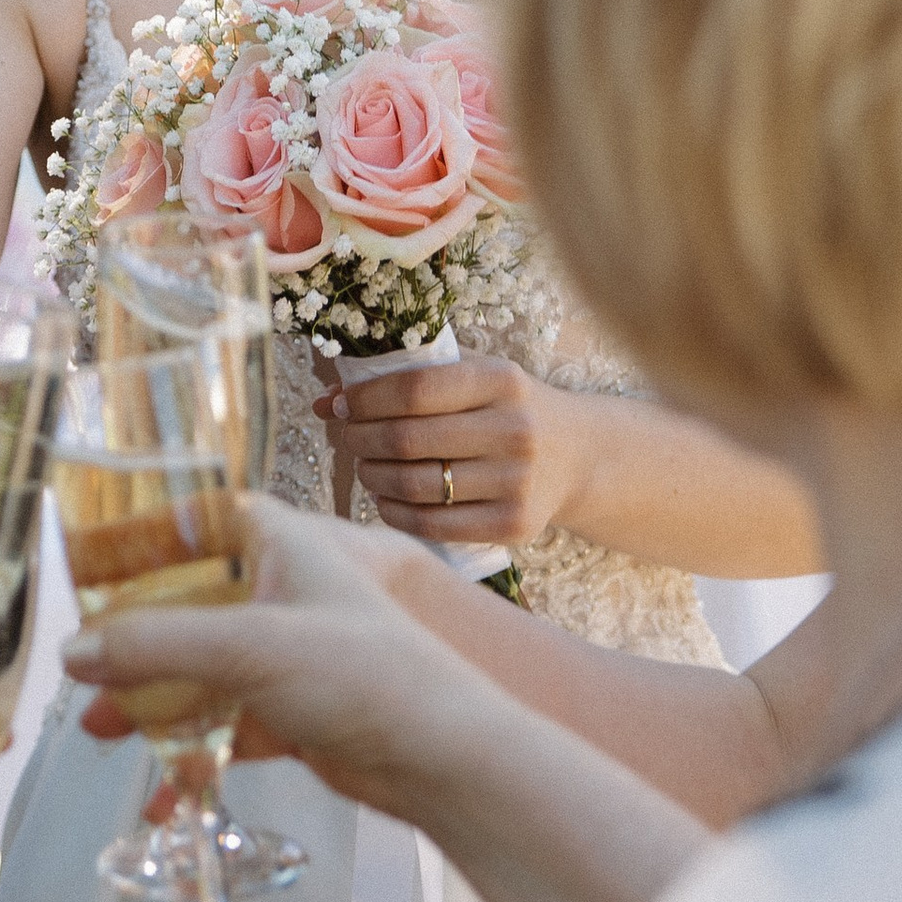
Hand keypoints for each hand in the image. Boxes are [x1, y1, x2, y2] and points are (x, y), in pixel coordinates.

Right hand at [68, 503, 470, 811]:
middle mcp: (281, 590)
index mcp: (281, 544)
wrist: (445, 762)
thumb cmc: (369, 675)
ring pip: (199, 666)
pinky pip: (224, 722)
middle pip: (187, 600)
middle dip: (130, 636)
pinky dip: (190, 748)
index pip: (198, 516)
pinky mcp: (293, 711)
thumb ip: (156, 646)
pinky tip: (160, 782)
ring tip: (99, 728)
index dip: (144, 532)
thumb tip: (74, 653)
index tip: (89, 558)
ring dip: (150, 696)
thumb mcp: (249, 646)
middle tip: (80, 660)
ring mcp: (287, 654)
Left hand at [319, 354, 569, 548]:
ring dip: (373, 476)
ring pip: (416, 485)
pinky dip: (395, 513)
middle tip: (348, 437)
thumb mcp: (470, 376)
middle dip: (360, 438)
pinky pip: (434, 525)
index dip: (366, 399)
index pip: (414, 388)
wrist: (578, 455)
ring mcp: (518, 481)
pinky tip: (385, 499)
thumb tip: (323, 401)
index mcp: (501, 380)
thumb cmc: (505, 408)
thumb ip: (404, 378)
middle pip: (407, 439)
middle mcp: (514, 429)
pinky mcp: (515, 524)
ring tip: (365, 466)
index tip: (343, 405)